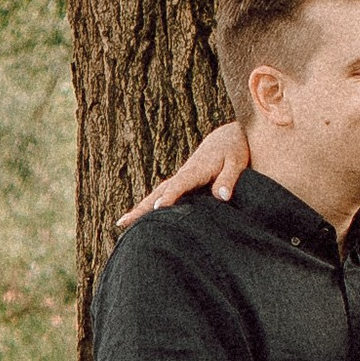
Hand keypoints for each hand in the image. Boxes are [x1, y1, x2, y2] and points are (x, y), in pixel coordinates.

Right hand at [119, 119, 249, 224]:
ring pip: (157, 194)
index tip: (157, 208)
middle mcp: (184, 175)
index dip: (169, 196)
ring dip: (141, 208)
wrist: (227, 136)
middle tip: (123, 222)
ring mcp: (181, 179)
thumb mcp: (237, 162)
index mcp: (196, 170)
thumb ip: (229, 179)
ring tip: (122, 223)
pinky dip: (151, 205)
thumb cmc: (234, 149)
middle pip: (159, 192)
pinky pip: (164, 194)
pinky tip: (144, 218)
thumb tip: (222, 197)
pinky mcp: (184, 183)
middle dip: (142, 207)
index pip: (179, 185)